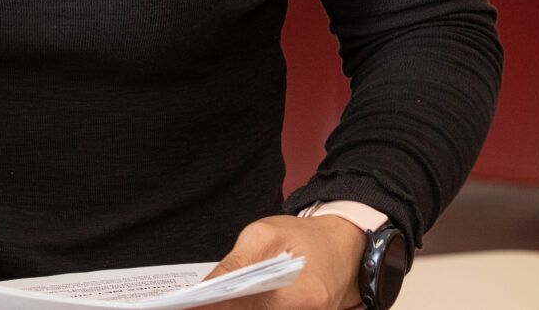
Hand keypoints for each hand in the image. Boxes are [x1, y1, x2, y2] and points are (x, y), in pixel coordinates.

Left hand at [204, 214, 365, 309]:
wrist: (347, 245)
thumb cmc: (307, 237)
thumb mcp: (265, 236)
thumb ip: (236, 263)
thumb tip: (207, 287)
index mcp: (301, 296)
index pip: (249, 308)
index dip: (217, 307)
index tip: (192, 304)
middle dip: (227, 308)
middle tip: (200, 302)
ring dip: (241, 306)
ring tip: (217, 299)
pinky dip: (257, 307)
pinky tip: (240, 300)